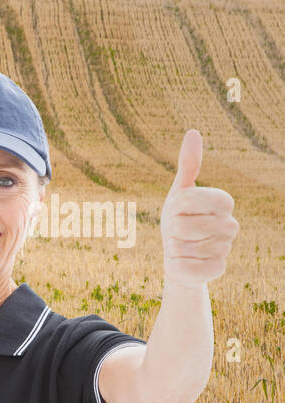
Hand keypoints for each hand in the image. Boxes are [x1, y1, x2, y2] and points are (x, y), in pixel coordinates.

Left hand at [160, 129, 237, 287]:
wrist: (177, 256)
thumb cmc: (178, 219)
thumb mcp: (179, 192)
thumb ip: (189, 165)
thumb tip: (193, 132)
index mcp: (224, 202)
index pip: (190, 198)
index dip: (176, 205)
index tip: (179, 209)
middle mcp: (231, 225)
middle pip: (183, 224)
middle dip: (171, 229)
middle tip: (177, 232)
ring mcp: (226, 249)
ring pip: (182, 247)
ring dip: (172, 248)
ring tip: (181, 246)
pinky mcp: (216, 270)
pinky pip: (185, 267)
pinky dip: (176, 265)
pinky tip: (183, 262)